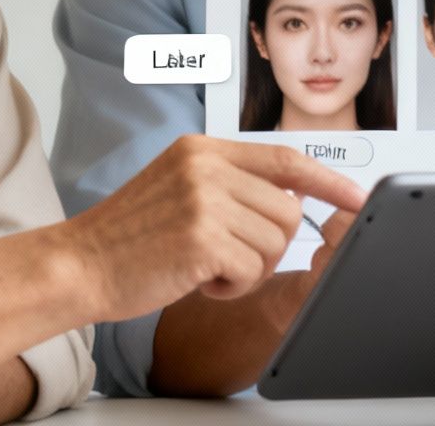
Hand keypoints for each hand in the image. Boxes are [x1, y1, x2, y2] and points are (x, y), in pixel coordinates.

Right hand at [64, 134, 366, 323]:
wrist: (79, 264)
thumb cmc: (131, 236)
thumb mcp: (181, 186)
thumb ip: (232, 181)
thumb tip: (295, 195)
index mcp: (203, 149)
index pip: (284, 158)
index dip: (327, 180)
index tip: (355, 197)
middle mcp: (206, 167)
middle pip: (287, 212)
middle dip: (268, 246)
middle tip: (225, 257)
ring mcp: (204, 201)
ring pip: (275, 243)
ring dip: (248, 268)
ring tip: (206, 266)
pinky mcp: (202, 239)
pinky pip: (253, 270)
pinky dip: (233, 286)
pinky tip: (199, 280)